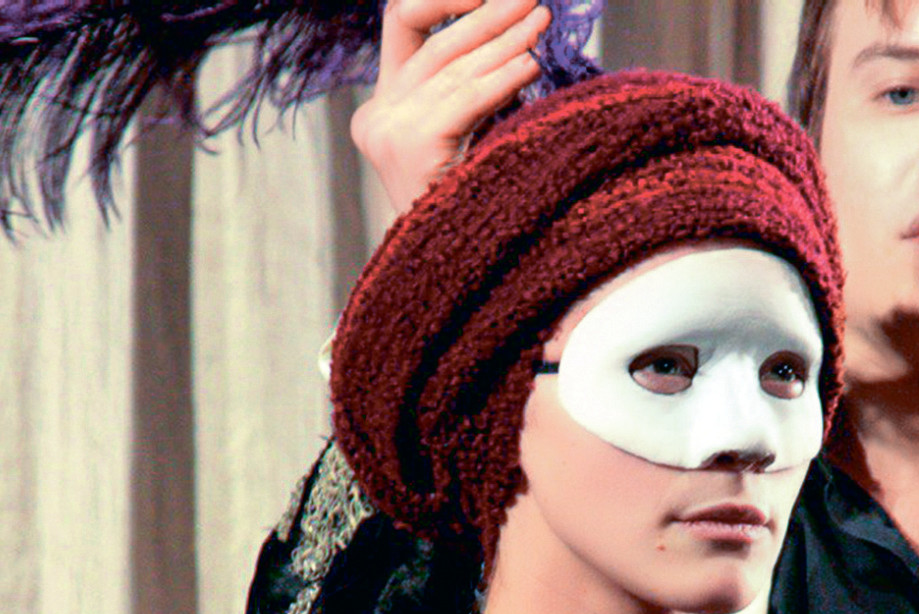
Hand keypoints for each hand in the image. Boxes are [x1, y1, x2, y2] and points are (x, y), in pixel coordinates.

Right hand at [351, 0, 550, 213]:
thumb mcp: (469, 140)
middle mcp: (377, 117)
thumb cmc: (475, 214)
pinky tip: (530, 66)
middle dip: (488, 15)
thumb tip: (523, 34)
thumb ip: (475, 91)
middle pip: (434, 42)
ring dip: (505, 42)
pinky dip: (501, 79)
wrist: (454, 280)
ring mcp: (387, 132)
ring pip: (453, 68)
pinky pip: (464, 99)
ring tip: (542, 25)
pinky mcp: (409, 147)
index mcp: (384, 110)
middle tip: (532, 0)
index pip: (404, 25)